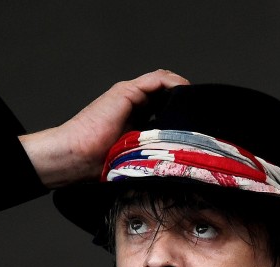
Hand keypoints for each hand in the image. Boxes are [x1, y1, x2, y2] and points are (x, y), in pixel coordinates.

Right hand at [20, 69, 189, 188]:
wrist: (74, 158)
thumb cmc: (97, 167)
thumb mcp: (137, 163)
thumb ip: (154, 158)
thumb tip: (180, 172)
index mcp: (136, 122)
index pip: (166, 111)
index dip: (184, 116)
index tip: (201, 130)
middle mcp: (133, 106)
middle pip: (168, 96)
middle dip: (187, 105)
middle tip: (205, 119)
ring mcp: (129, 97)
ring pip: (165, 85)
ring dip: (184, 92)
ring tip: (198, 106)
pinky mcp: (126, 92)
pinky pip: (158, 79)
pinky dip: (175, 83)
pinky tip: (186, 94)